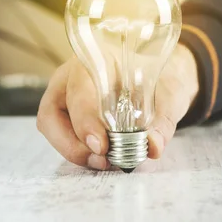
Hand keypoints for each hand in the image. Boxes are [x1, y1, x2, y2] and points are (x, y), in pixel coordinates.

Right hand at [36, 43, 199, 169]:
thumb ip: (162, 123)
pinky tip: (99, 158)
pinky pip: (59, 133)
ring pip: (50, 124)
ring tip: (101, 162)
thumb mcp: (171, 97)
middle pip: (53, 111)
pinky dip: (76, 149)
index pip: (80, 89)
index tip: (101, 145)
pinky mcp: (67, 111)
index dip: (85, 120)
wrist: (164, 78)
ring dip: (71, 149)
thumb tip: (152, 147)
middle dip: (72, 143)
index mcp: (99, 59)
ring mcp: (65, 92)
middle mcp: (74, 74)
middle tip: (100, 159)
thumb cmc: (162, 80)